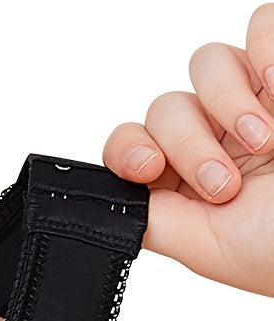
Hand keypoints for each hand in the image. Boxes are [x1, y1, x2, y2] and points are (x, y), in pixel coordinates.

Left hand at [103, 3, 273, 296]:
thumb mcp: (206, 248)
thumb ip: (152, 220)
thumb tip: (109, 201)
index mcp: (187, 180)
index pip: (132, 143)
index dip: (129, 149)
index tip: (148, 168)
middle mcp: (219, 135)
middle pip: (167, 105)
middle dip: (189, 144)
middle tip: (227, 184)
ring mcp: (260, 97)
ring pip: (207, 63)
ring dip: (227, 102)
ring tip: (267, 142)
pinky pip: (261, 25)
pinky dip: (266, 54)